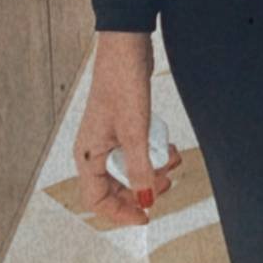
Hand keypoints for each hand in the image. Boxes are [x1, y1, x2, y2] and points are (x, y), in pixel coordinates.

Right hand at [74, 31, 181, 227]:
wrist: (126, 46)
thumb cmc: (121, 83)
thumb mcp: (135, 131)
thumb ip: (140, 168)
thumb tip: (146, 198)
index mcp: (89, 155)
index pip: (96, 200)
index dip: (120, 212)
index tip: (145, 216)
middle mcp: (95, 149)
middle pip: (115, 186)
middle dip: (142, 188)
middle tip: (167, 184)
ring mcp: (109, 136)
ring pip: (129, 167)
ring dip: (152, 169)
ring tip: (173, 161)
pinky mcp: (122, 124)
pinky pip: (136, 148)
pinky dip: (153, 151)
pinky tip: (169, 147)